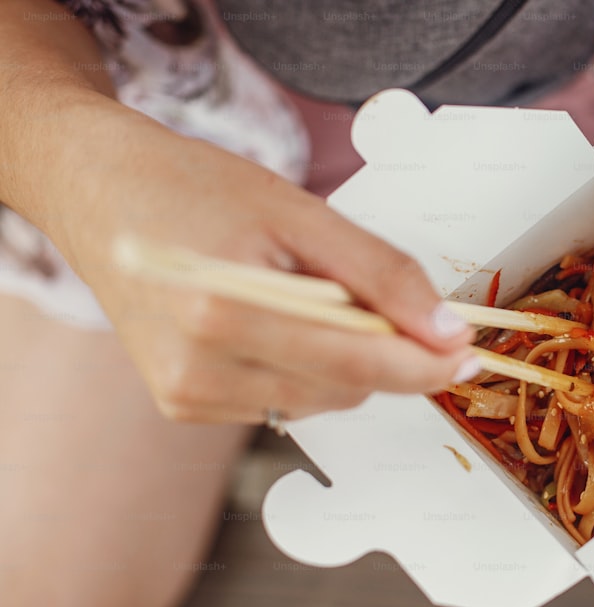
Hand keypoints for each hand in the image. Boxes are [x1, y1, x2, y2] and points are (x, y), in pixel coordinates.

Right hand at [56, 119, 477, 422]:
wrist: (100, 195)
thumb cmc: (197, 189)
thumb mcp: (301, 211)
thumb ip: (380, 272)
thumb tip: (446, 330)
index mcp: (224, 311)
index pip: (358, 364)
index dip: (424, 363)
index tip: (467, 352)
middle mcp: (198, 370)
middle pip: (347, 389)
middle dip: (387, 352)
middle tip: (389, 300)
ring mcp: (187, 395)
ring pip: (321, 400)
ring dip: (344, 358)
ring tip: (305, 294)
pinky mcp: (184, 405)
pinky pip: (285, 401)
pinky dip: (306, 367)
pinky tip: (276, 321)